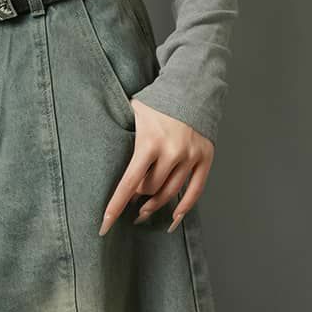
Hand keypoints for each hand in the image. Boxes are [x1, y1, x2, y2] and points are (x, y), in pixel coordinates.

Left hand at [99, 101, 214, 234]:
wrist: (192, 86)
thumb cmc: (157, 102)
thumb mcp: (134, 114)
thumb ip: (123, 138)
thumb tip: (108, 164)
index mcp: (149, 142)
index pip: (129, 183)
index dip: (116, 206)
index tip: (105, 226)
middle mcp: (172, 152)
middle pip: (150, 189)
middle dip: (137, 197)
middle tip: (131, 202)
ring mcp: (190, 156)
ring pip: (170, 193)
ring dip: (155, 205)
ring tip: (144, 211)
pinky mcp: (206, 157)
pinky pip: (195, 191)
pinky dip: (184, 207)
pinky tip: (173, 218)